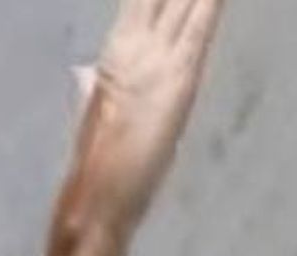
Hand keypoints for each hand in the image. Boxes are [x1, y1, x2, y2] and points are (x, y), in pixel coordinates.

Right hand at [57, 0, 227, 241]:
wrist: (97, 195)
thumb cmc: (99, 165)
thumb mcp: (95, 114)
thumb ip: (94, 87)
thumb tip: (88, 75)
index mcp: (115, 52)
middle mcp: (133, 47)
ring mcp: (155, 60)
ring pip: (183, 2)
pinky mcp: (179, 79)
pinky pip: (199, 27)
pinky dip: (208, 5)